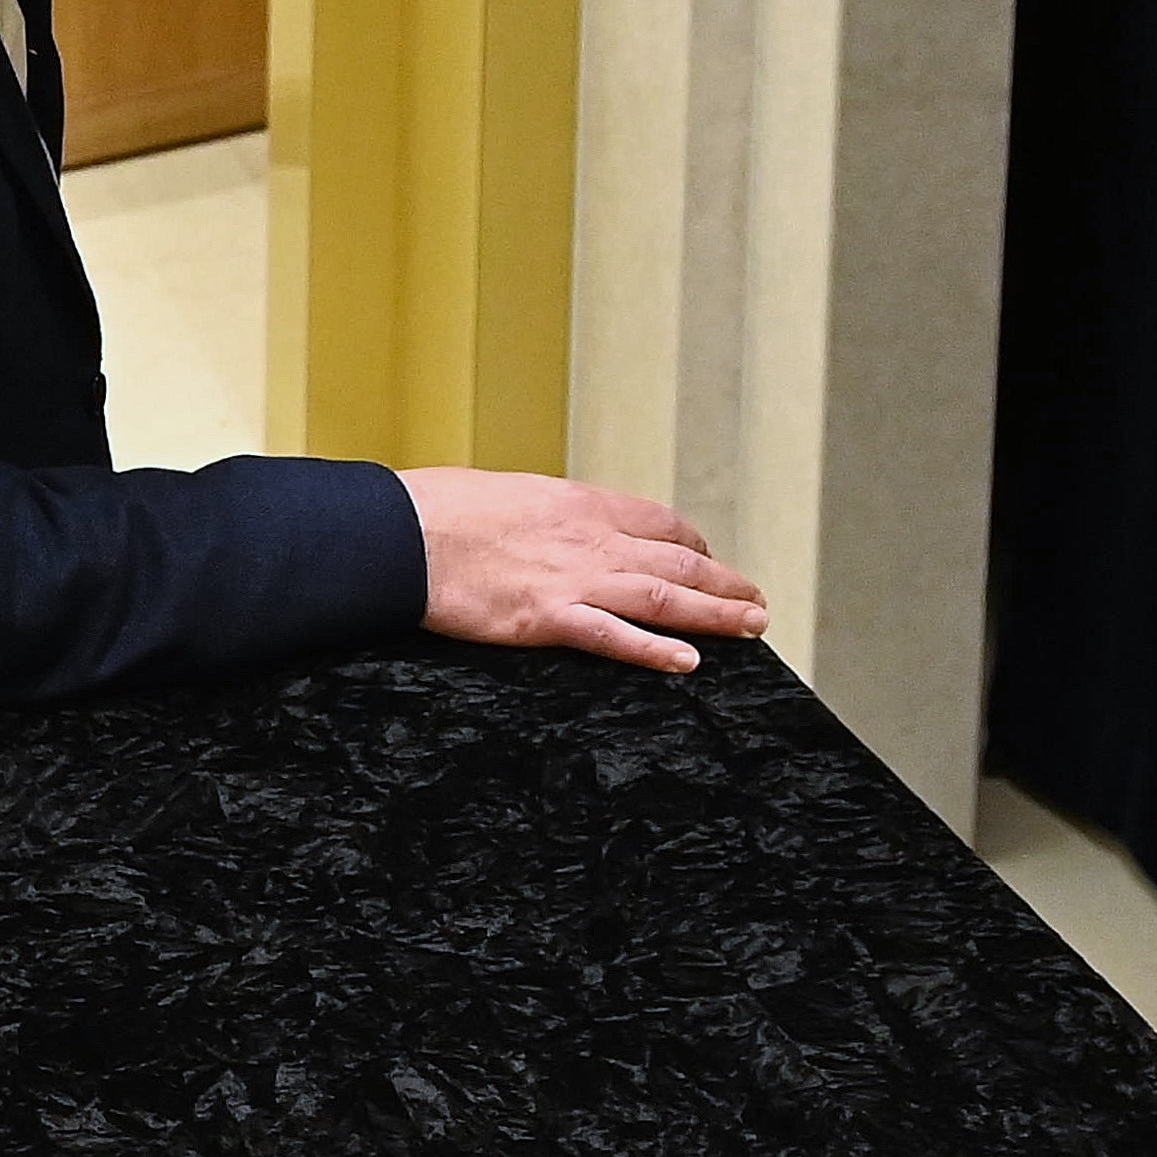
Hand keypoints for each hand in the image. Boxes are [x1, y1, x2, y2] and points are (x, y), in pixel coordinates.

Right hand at [403, 470, 769, 673]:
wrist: (400, 534)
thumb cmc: (435, 509)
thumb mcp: (503, 493)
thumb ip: (540, 514)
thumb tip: (544, 527)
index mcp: (578, 503)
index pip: (658, 522)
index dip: (693, 544)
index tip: (706, 558)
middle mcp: (589, 539)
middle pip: (678, 561)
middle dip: (724, 582)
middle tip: (755, 602)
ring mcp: (573, 580)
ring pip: (665, 597)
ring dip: (715, 613)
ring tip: (751, 627)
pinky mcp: (547, 618)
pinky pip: (614, 637)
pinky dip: (654, 650)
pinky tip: (686, 662)